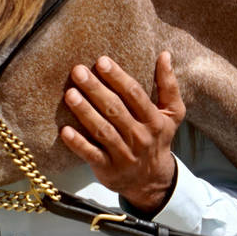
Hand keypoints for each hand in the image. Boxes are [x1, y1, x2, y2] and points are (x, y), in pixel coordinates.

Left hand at [61, 52, 182, 213]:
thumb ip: (169, 85)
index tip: (101, 61)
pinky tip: (65, 130)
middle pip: (115, 110)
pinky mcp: (108, 169)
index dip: (118, 78)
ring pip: (103, 130)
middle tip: (78, 71)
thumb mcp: (172, 114)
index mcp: (154, 120)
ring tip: (70, 94)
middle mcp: (139, 137)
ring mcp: (123, 154)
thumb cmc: (157, 138)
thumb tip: (165, 54)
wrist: (152, 180)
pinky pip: (91, 154)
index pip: (135, 95)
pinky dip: (78, 143)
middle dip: (96, 89)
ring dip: (85, 112)